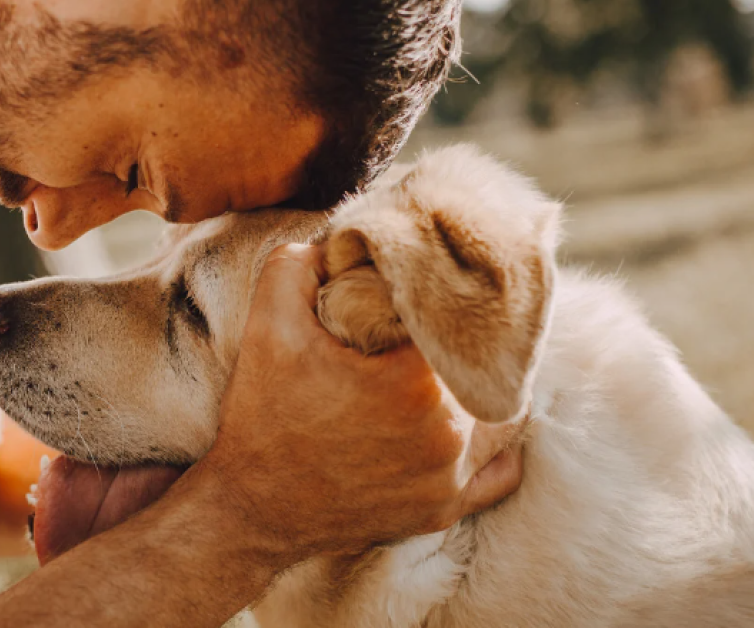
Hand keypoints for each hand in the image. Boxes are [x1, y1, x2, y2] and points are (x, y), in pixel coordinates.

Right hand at [199, 243, 524, 560]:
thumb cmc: (262, 418)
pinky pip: (500, 471)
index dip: (444, 298)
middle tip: (436, 327)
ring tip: (454, 368)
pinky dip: (493, 444)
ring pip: (504, 415)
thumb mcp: (268, 325)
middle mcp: (448, 434)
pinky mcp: (444, 510)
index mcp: (416, 383)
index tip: (423, 291)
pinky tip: (467, 419)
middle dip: (464, 342)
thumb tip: (337, 242)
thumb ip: (298, 264)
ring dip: (483, 388)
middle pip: (487, 365)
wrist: (249, 511)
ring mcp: (450, 479)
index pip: (459, 319)